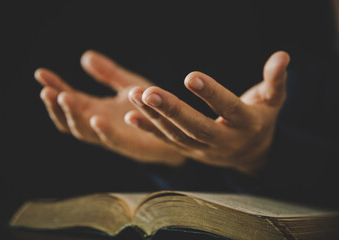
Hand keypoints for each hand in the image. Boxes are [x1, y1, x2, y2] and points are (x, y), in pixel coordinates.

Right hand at [35, 50, 184, 165]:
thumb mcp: (127, 85)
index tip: (41, 73)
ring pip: (85, 131)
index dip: (54, 87)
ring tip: (65, 97)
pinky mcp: (129, 145)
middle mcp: (99, 123)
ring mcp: (111, 136)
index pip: (69, 98)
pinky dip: (103, 130)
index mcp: (96, 108)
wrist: (174, 126)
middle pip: (69, 118)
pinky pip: (112, 140)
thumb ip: (108, 74)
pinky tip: (96, 116)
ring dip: (73, 116)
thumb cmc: (149, 108)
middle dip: (56, 105)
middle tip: (47, 90)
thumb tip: (85, 56)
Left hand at [126, 51, 289, 174]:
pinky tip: (130, 116)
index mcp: (246, 126)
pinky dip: (148, 130)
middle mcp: (223, 142)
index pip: (228, 109)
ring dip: (154, 116)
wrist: (249, 153)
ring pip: (176, 135)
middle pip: (196, 127)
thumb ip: (275, 80)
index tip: (191, 75)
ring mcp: (202, 150)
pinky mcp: (188, 151)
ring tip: (134, 95)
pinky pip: (166, 141)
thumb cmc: (260, 118)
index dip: (212, 94)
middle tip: (149, 91)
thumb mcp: (272, 101)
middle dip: (172, 110)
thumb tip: (282, 56)